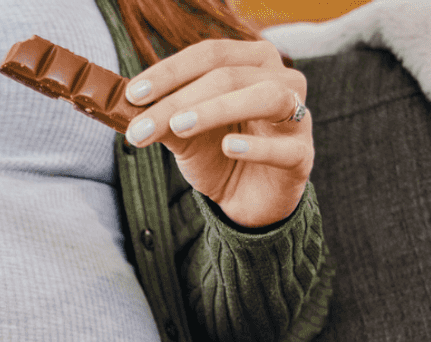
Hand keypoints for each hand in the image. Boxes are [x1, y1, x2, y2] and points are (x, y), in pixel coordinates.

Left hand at [122, 39, 312, 227]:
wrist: (244, 199)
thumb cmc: (216, 153)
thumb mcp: (183, 132)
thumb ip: (163, 116)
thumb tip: (128, 106)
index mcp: (251, 63)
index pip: (210, 54)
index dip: (170, 71)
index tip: (133, 95)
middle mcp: (281, 80)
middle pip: (229, 76)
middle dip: (179, 100)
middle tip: (142, 126)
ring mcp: (297, 116)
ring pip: (265, 97)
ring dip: (217, 109)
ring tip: (180, 127)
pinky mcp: (302, 155)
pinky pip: (285, 147)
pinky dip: (256, 146)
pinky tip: (228, 148)